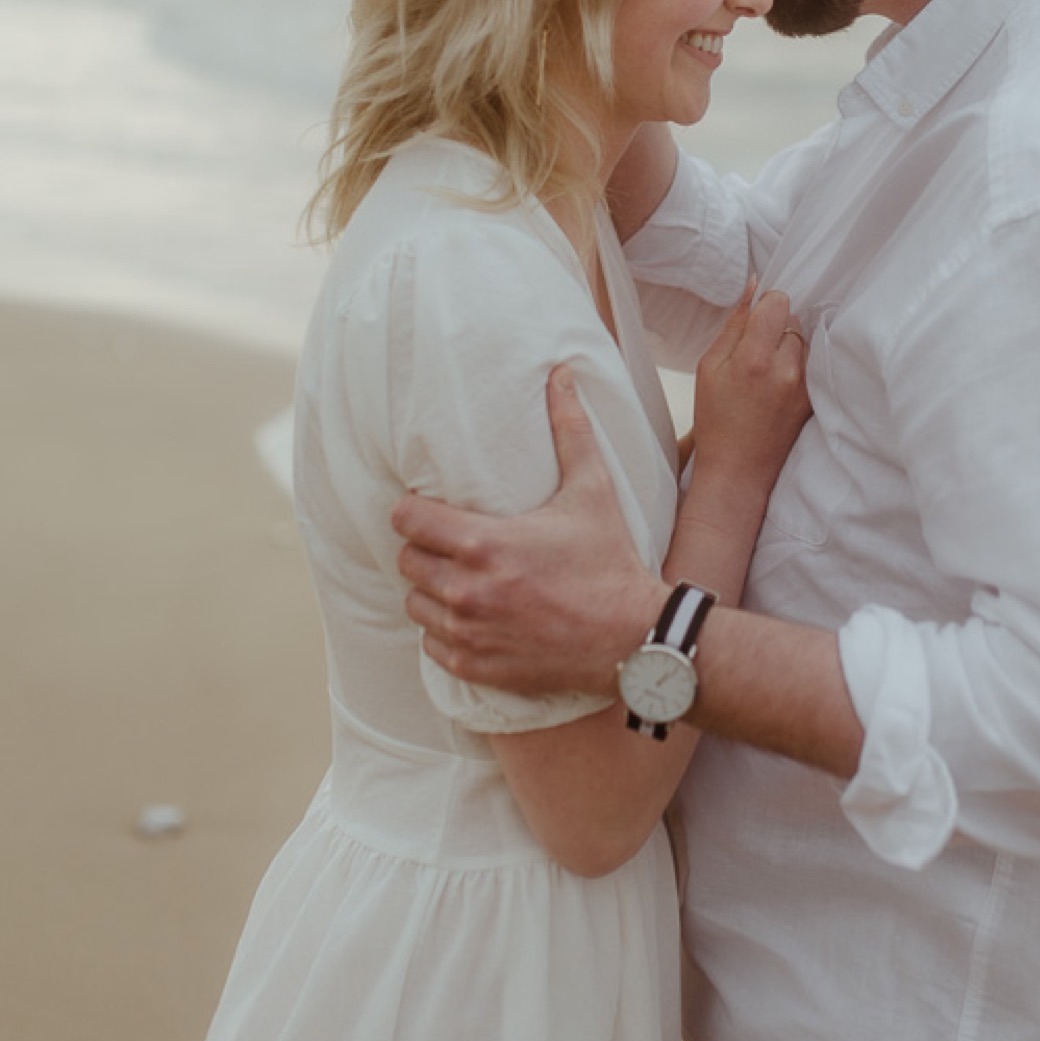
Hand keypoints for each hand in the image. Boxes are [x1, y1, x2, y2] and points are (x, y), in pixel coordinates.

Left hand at [395, 366, 662, 693]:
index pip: (407, 520)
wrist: (632, 638)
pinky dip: (445, 631)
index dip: (414, 511)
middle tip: (453, 544)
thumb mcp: (592, 491)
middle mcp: (467, 591)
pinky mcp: (476, 665)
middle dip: (424, 550)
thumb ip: (570, 430)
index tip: (430, 510)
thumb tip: (560, 375)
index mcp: (484, 544)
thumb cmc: (610, 562)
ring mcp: (469, 633)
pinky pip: (432, 645)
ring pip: (415, 604)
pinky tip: (474, 617)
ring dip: (431, 590)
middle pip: (406, 562)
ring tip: (462, 579)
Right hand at [690, 286, 810, 498]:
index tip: (753, 322)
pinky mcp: (814, 398)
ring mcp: (805, 386)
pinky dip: (796, 365)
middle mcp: (786, 369)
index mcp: (755, 358)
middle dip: (776, 328)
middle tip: (755, 354)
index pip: (778, 302)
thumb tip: (754, 287)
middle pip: (793, 319)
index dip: (765, 306)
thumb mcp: (710, 367)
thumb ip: (735, 324)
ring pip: (804, 340)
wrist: (738, 469)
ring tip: (767, 373)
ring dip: (788, 346)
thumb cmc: (716, 419)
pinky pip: (811, 363)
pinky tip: (778, 385)